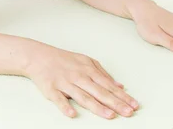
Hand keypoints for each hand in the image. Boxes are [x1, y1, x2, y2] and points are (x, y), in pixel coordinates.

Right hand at [24, 43, 138, 118]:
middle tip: (128, 112)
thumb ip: (103, 74)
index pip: (109, 85)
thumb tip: (119, 85)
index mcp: (89, 70)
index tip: (133, 105)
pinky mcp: (51, 89)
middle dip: (116, 103)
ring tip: (110, 115)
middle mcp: (79, 76)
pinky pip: (59, 99)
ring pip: (83, 96)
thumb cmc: (64, 60)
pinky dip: (65, 106)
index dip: (122, 96)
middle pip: (100, 92)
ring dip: (97, 106)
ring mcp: (65, 83)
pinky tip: (72, 114)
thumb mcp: (86, 62)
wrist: (39, 56)